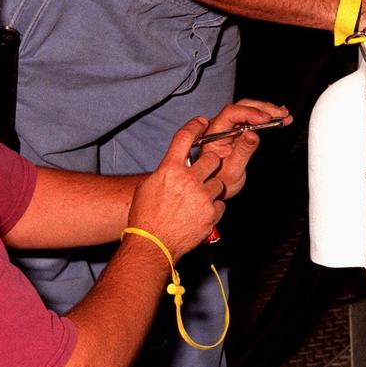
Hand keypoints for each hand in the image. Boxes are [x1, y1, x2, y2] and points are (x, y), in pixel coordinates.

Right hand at [127, 118, 225, 260]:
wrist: (152, 244)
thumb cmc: (145, 217)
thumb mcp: (148, 187)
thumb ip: (165, 172)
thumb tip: (174, 164)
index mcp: (170, 169)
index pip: (185, 137)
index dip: (195, 126)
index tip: (202, 122)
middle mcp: (188, 180)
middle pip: (211, 158)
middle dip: (209, 165)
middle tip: (203, 174)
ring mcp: (201, 196)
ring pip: (218, 182)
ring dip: (211, 189)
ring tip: (197, 201)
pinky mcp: (211, 213)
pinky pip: (220, 204)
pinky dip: (213, 208)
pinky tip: (200, 214)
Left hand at [198, 99, 290, 199]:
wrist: (215, 186)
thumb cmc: (220, 180)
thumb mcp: (233, 170)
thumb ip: (242, 151)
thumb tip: (253, 134)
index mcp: (214, 134)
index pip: (231, 113)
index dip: (250, 113)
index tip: (266, 118)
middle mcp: (220, 126)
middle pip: (241, 107)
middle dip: (263, 109)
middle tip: (281, 114)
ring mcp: (229, 126)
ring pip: (248, 109)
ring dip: (267, 111)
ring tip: (284, 115)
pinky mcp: (238, 129)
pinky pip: (251, 117)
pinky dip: (265, 116)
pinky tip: (277, 116)